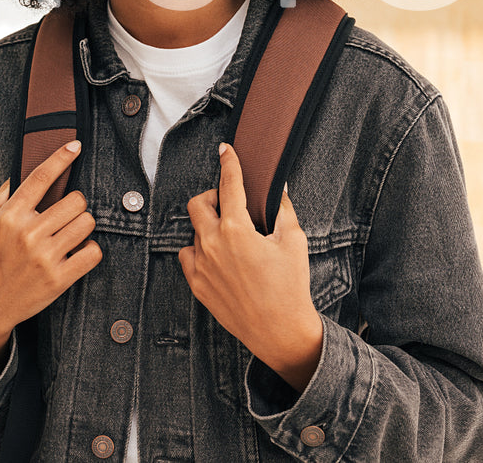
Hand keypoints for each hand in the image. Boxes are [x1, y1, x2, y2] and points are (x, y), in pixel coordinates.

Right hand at [0, 141, 100, 390]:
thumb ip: (3, 196)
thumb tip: (22, 171)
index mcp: (9, 215)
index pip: (41, 177)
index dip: (61, 157)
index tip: (75, 145)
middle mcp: (28, 233)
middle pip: (75, 200)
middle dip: (75, 203)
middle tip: (66, 212)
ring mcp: (45, 257)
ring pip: (87, 223)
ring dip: (83, 225)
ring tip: (70, 232)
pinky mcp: (59, 279)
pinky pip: (93, 252)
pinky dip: (90, 249)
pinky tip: (77, 251)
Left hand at [179, 143, 323, 391]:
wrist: (280, 332)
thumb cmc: (290, 287)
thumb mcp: (294, 241)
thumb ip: (283, 209)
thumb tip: (279, 188)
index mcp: (237, 230)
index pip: (229, 185)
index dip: (229, 163)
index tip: (225, 151)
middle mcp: (213, 245)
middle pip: (198, 204)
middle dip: (213, 197)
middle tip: (230, 204)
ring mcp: (201, 266)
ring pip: (193, 232)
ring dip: (208, 228)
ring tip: (230, 239)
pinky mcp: (197, 285)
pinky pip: (187, 256)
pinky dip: (199, 251)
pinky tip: (218, 257)